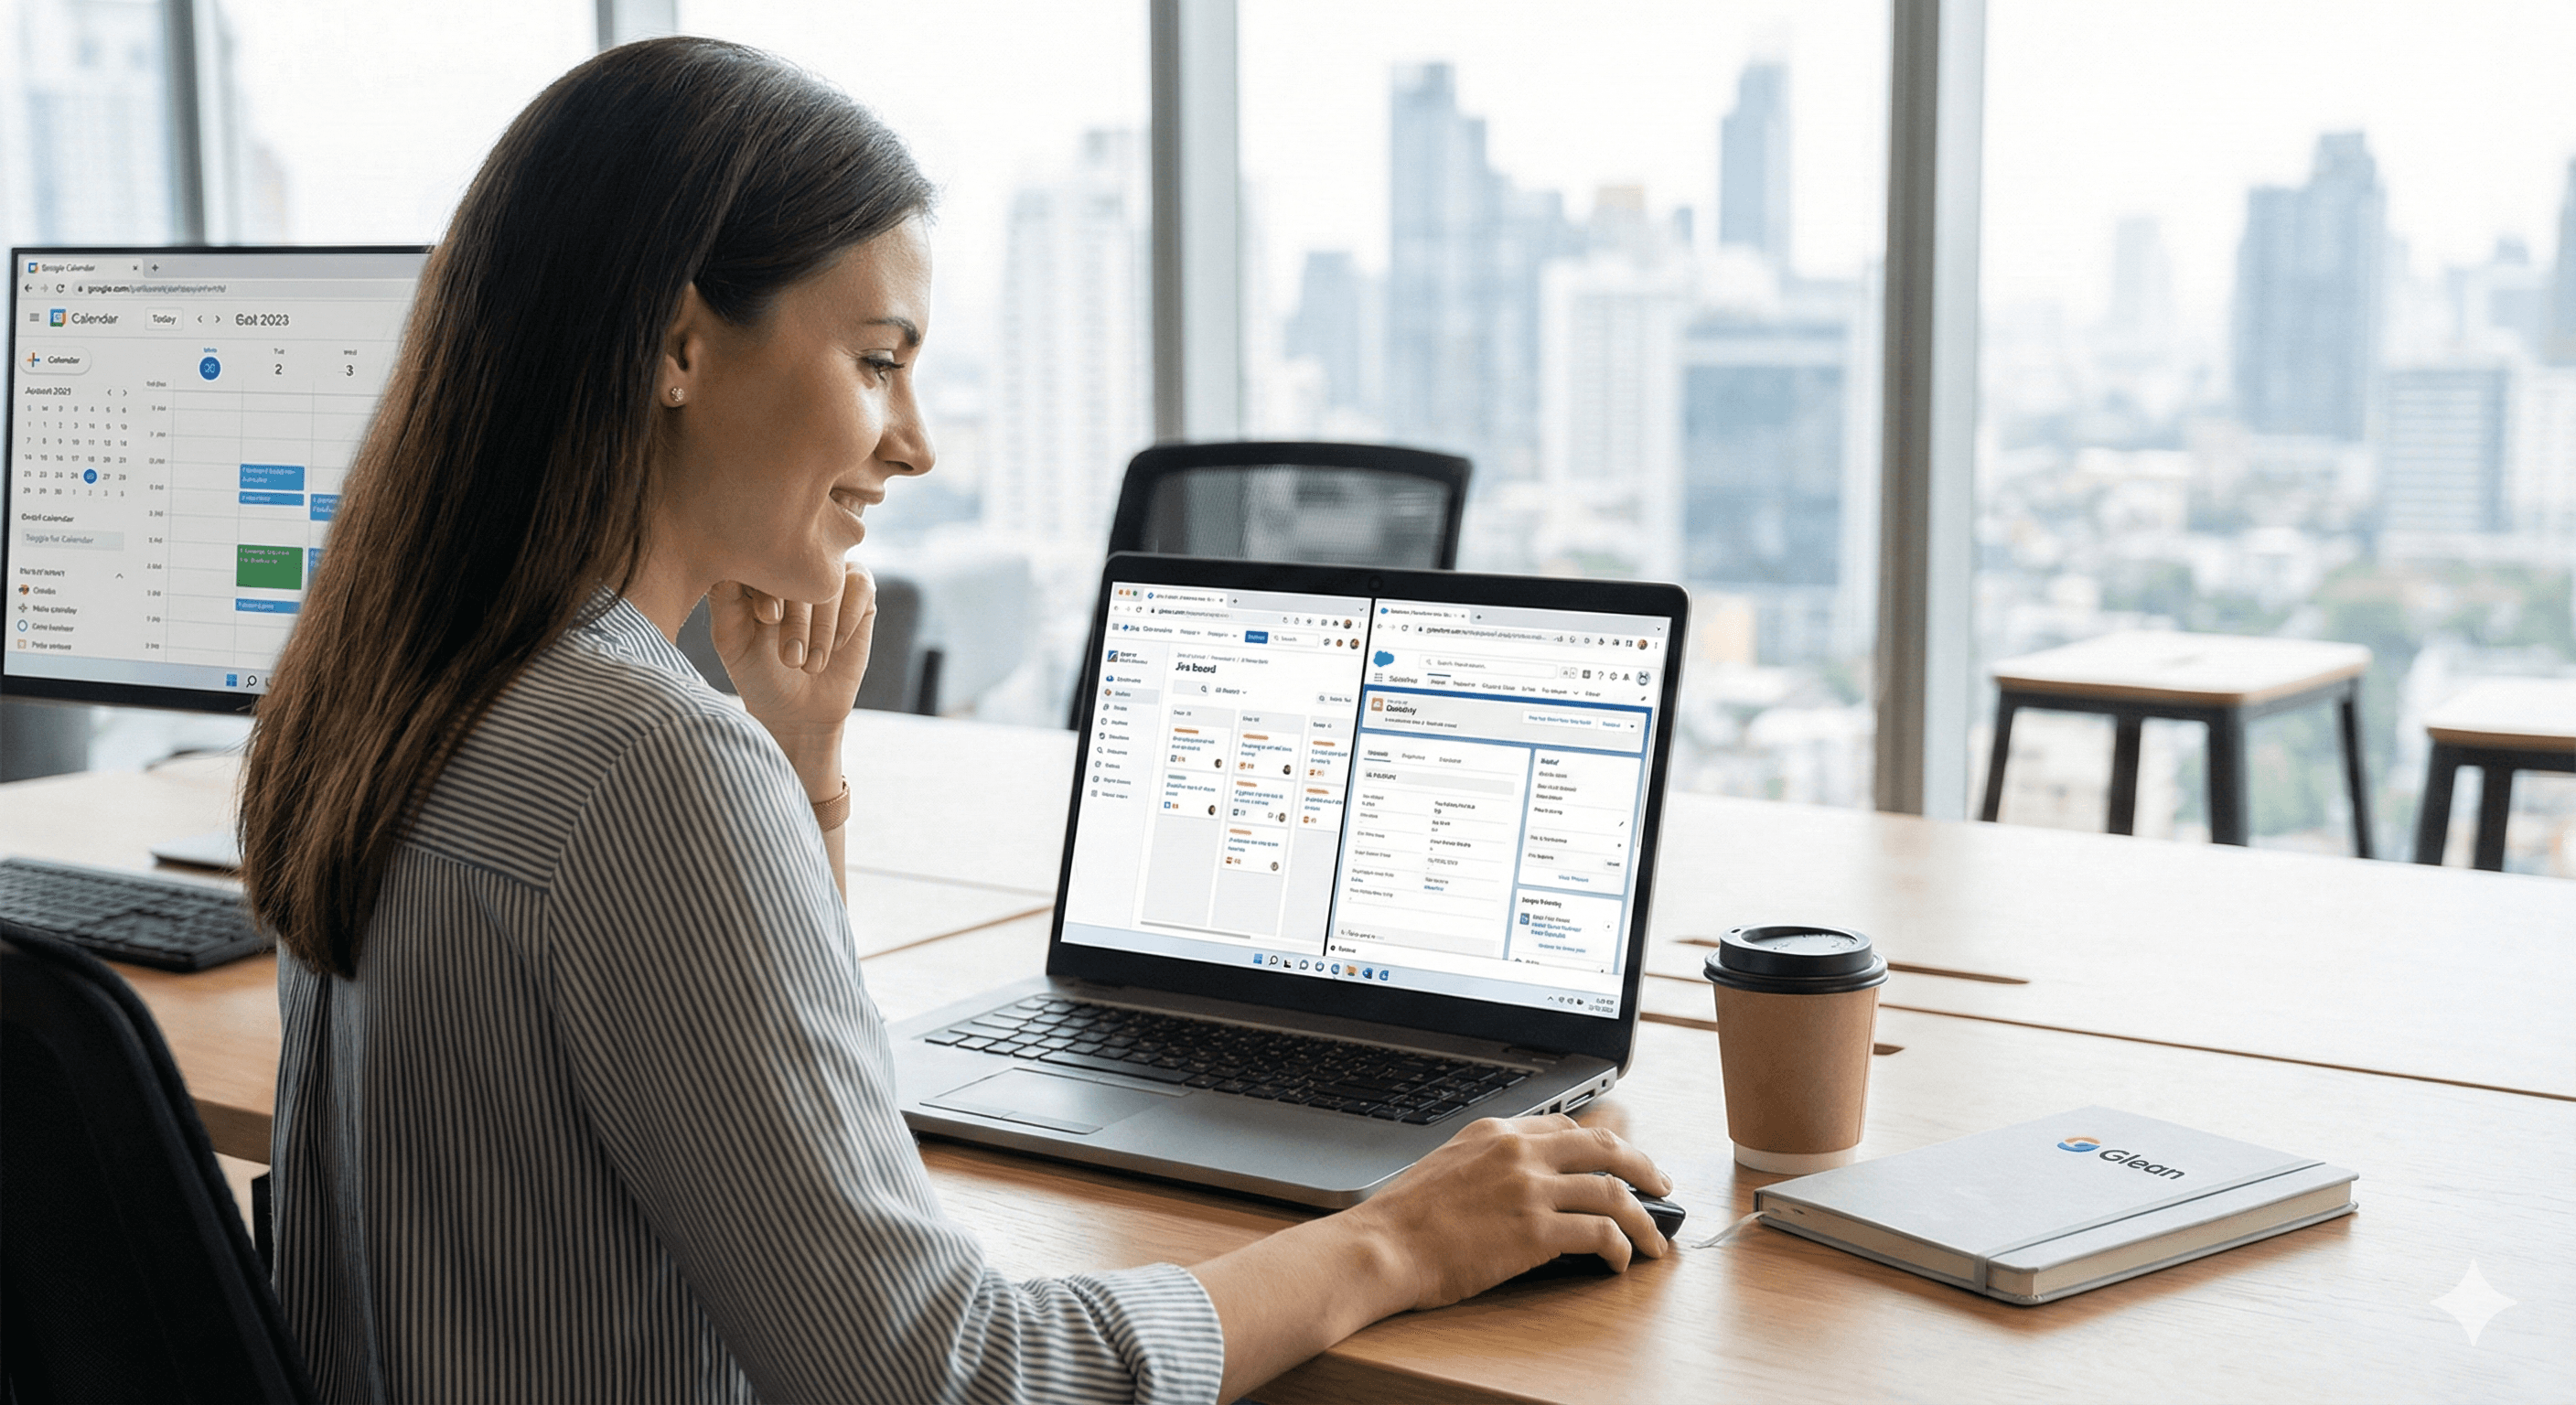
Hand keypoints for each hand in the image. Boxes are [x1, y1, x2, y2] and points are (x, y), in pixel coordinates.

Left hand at [707, 565, 873, 791]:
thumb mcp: (732, 640)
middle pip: (799, 568)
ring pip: (830, 581)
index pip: (763, 554)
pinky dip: (847, 617)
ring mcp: (828, 576)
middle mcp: (794, 565)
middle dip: (796, 618)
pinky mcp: (859, 591)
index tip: (767, 619)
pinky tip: (838, 646)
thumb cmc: (759, 673)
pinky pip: (860, 584)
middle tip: (790, 658)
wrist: (800, 708)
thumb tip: (730, 564)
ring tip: (811, 664)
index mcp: (758, 569)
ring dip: (821, 628)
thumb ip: (725, 601)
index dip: (767, 585)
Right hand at [1343, 1114, 1672, 1309]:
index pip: (1568, 1128)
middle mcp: (1519, 1152)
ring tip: (1654, 1241)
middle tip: (1663, 1187)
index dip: (1603, 1147)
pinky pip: (1599, 1234)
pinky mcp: (1534, 1232)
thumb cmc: (1403, 1218)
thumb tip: (1523, 1183)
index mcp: (1497, 1131)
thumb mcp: (1447, 1166)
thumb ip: (1490, 1163)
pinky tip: (1618, 1262)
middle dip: (1645, 1167)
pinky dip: (1620, 1248)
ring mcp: (1529, 1190)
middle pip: (1606, 1148)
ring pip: (1614, 1193)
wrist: (1380, 1246)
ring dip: (1644, 1220)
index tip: (1619, 1163)